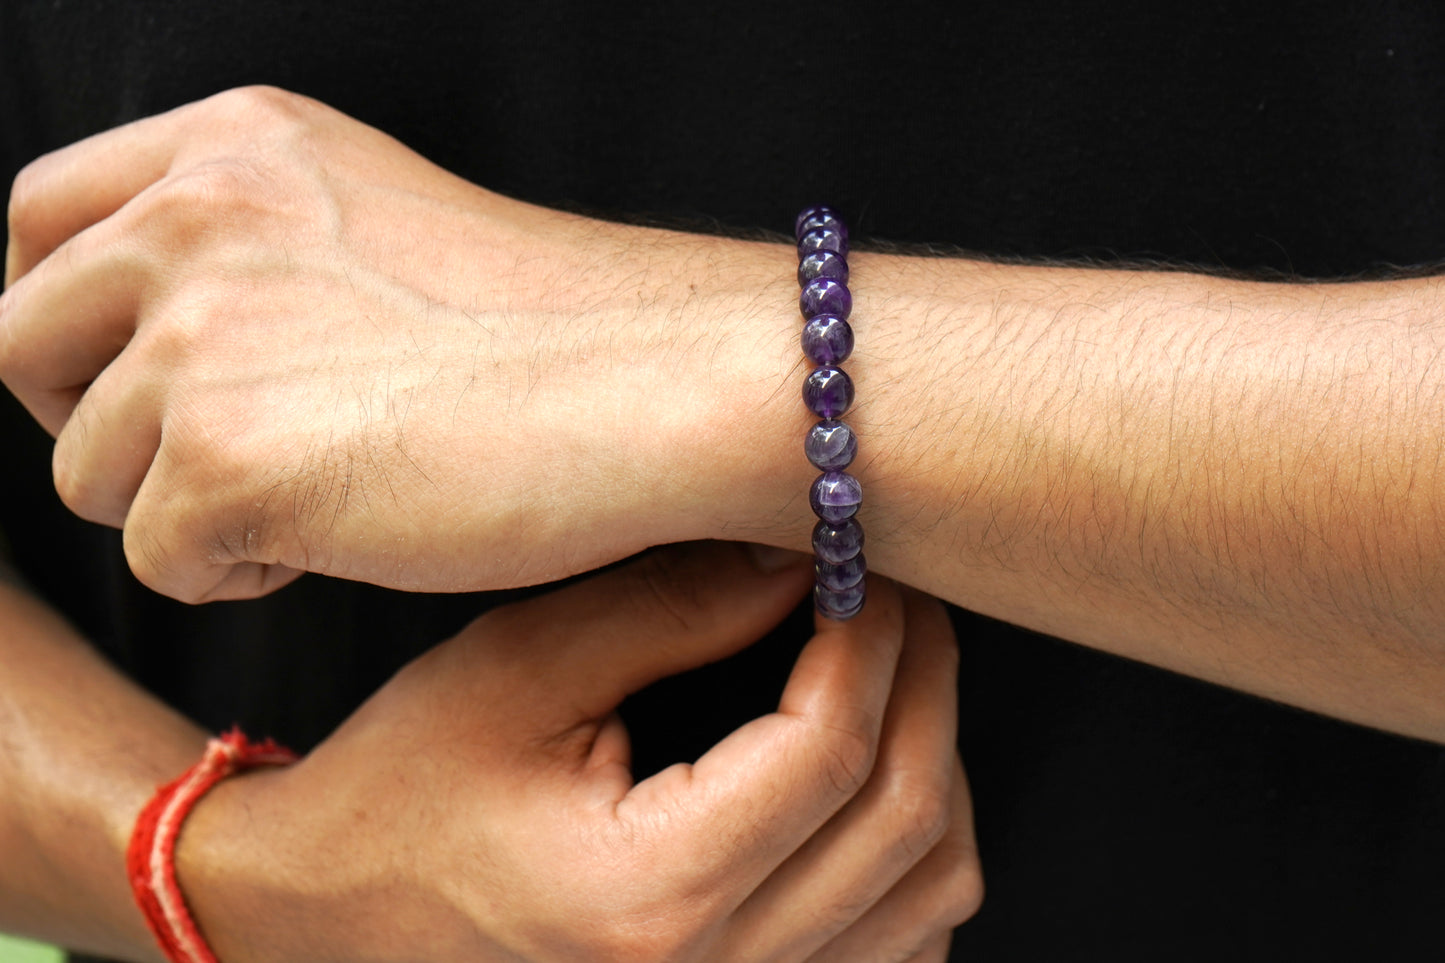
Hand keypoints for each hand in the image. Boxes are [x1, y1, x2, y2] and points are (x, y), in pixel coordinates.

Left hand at [1, 86, 804, 601]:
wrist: (663, 386)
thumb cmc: (557, 332)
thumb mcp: (377, 227)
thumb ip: (248, 251)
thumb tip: (149, 339)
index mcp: (236, 146)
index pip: (37, 214)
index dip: (55, 310)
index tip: (107, 375)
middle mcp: (194, 221)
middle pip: (23, 340)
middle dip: (92, 419)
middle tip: (208, 462)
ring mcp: (199, 338)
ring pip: (85, 470)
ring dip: (182, 506)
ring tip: (325, 495)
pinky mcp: (224, 462)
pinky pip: (161, 561)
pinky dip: (245, 570)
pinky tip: (354, 531)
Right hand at [174, 542, 980, 961]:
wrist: (327, 918)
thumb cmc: (399, 795)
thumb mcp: (516, 672)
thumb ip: (668, 608)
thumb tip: (797, 551)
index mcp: (645, 897)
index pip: (828, 752)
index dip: (869, 640)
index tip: (864, 567)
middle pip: (905, 824)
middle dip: (924, 685)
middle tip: (901, 600)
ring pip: (929, 897)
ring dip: (936, 770)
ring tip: (894, 679)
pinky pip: (899, 952)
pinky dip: (913, 861)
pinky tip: (869, 786)